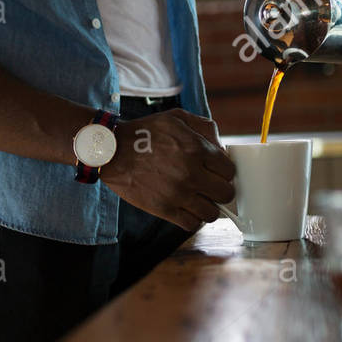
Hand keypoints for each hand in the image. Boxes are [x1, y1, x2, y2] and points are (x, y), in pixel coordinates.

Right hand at [100, 109, 235, 231]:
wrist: (112, 151)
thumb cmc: (144, 133)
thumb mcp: (176, 118)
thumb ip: (204, 128)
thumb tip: (221, 149)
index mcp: (197, 149)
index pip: (230, 170)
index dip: (224, 172)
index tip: (216, 172)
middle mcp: (191, 173)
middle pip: (226, 193)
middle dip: (220, 190)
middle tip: (209, 187)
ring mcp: (178, 193)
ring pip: (212, 213)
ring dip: (208, 207)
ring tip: (199, 201)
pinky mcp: (164, 209)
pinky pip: (191, 224)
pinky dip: (192, 219)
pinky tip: (186, 209)